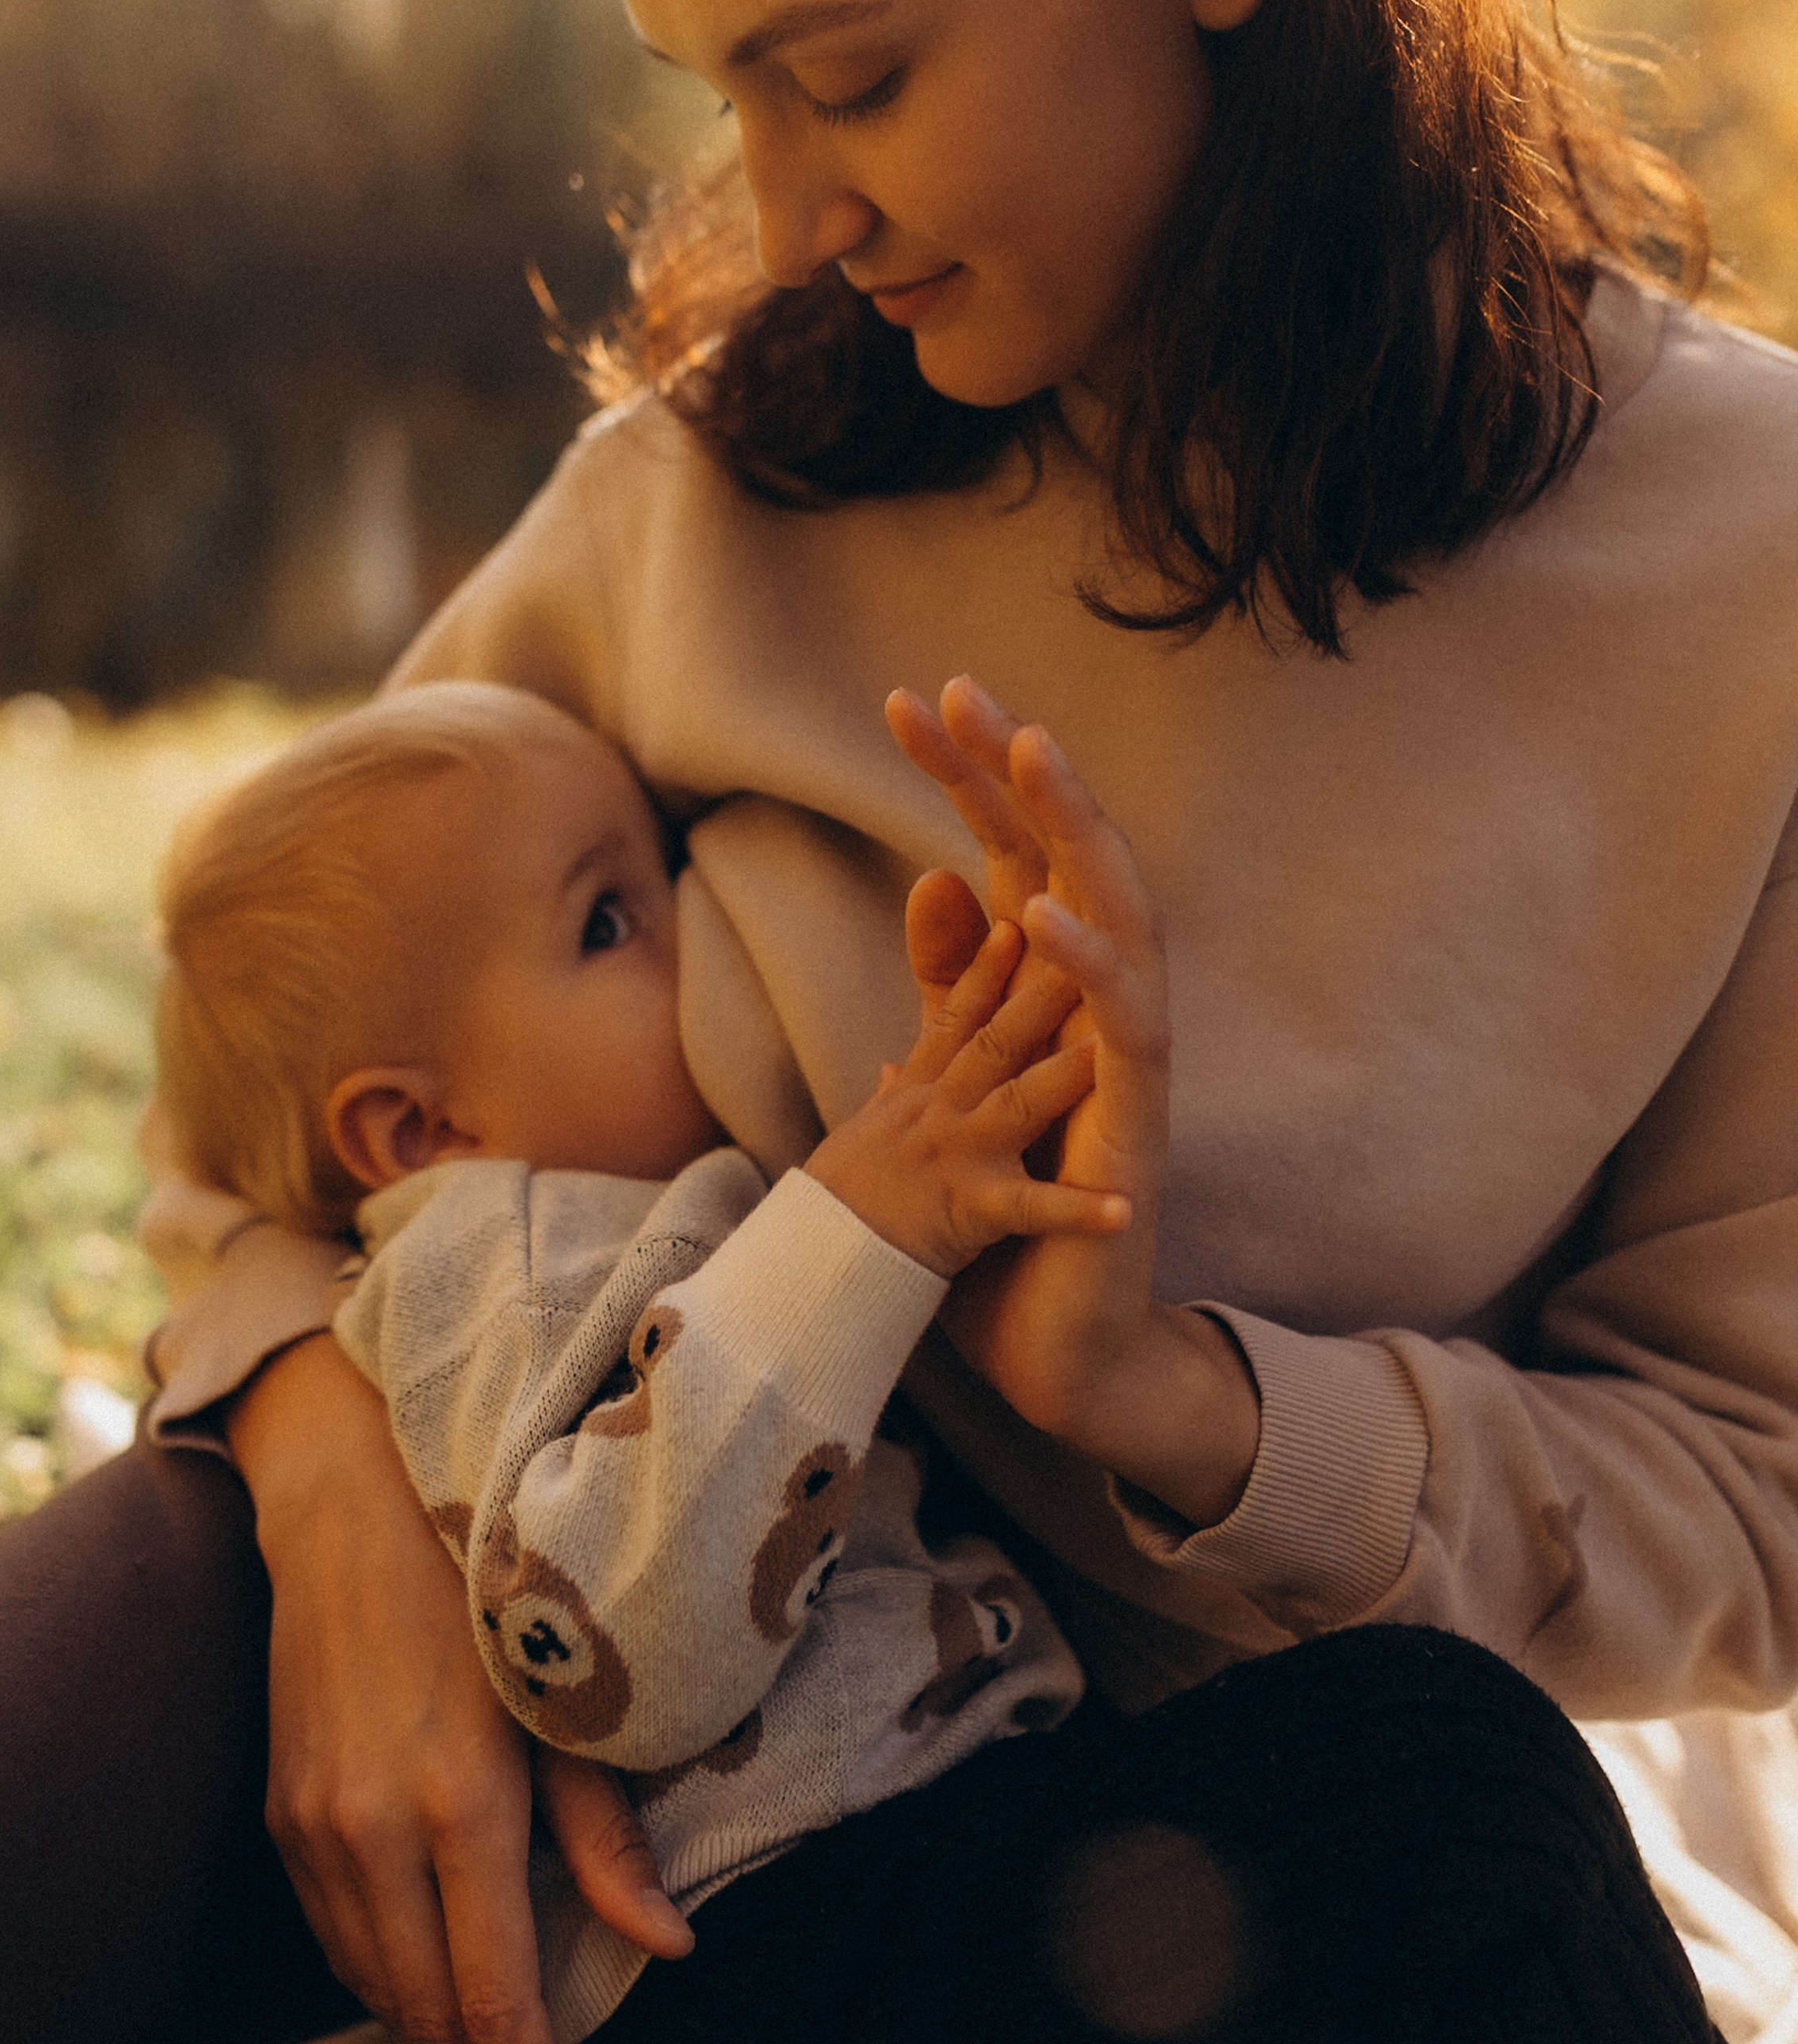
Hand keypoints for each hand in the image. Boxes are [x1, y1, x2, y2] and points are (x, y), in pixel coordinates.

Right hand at [226, 1334, 692, 2043]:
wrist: (348, 1503)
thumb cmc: (485, 1586)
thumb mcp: (569, 1701)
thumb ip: (608, 1834)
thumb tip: (669, 1945)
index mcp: (459, 1805)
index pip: (495, 2002)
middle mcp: (373, 1832)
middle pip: (429, 2018)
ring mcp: (316, 1827)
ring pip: (375, 1989)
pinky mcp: (283, 1814)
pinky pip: (338, 1939)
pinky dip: (386, 1988)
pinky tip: (430, 1999)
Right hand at [806, 911, 1128, 1277]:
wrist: (805, 1280)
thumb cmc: (833, 1218)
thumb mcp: (859, 1144)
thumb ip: (891, 1101)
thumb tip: (896, 1066)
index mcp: (918, 1101)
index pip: (958, 1021)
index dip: (988, 970)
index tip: (1020, 922)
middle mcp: (936, 1117)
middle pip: (995, 1041)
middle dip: (1041, 991)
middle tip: (1087, 942)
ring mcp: (951, 1160)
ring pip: (1017, 1104)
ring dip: (1064, 1076)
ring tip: (1110, 1048)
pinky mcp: (964, 1214)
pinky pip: (1027, 1212)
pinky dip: (1075, 1211)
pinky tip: (1122, 1208)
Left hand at [887, 679, 1258, 1526]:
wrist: (1052, 1352)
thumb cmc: (1007, 1223)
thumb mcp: (959, 1081)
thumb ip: (953, 990)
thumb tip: (932, 884)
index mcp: (1049, 995)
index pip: (1012, 855)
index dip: (969, 777)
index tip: (907, 699)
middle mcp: (1096, 1011)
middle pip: (1071, 859)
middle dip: (1024, 773)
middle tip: (968, 691)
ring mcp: (1123, 1062)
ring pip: (1121, 919)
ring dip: (1075, 833)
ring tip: (1030, 753)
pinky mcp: (1136, 1122)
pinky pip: (1126, 1030)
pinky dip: (1088, 968)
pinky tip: (1039, 913)